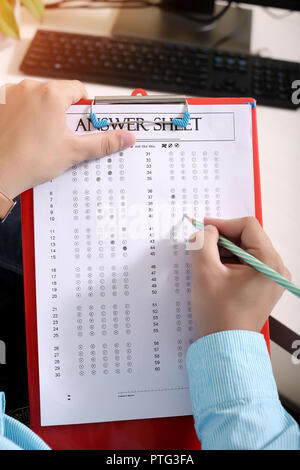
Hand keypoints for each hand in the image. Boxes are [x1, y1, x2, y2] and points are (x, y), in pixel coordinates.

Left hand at [0, 79, 135, 198]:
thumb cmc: (29, 161)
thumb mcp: (73, 151)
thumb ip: (103, 142)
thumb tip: (124, 137)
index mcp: (50, 94)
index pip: (78, 89)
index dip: (84, 107)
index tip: (82, 123)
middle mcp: (29, 89)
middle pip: (57, 94)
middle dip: (63, 113)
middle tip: (63, 136)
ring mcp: (11, 95)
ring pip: (37, 99)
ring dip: (43, 113)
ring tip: (42, 139)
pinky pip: (19, 104)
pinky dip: (25, 116)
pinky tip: (26, 136)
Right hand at [189, 216, 290, 337]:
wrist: (225, 346)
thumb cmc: (220, 315)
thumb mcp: (206, 273)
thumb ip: (203, 244)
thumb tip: (206, 231)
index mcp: (269, 263)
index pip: (248, 227)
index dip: (223, 224)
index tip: (203, 228)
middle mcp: (276, 268)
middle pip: (247, 238)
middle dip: (222, 239)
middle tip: (201, 246)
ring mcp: (270, 278)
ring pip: (245, 250)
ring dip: (224, 251)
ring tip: (206, 263)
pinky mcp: (262, 286)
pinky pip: (246, 264)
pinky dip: (229, 262)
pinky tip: (215, 271)